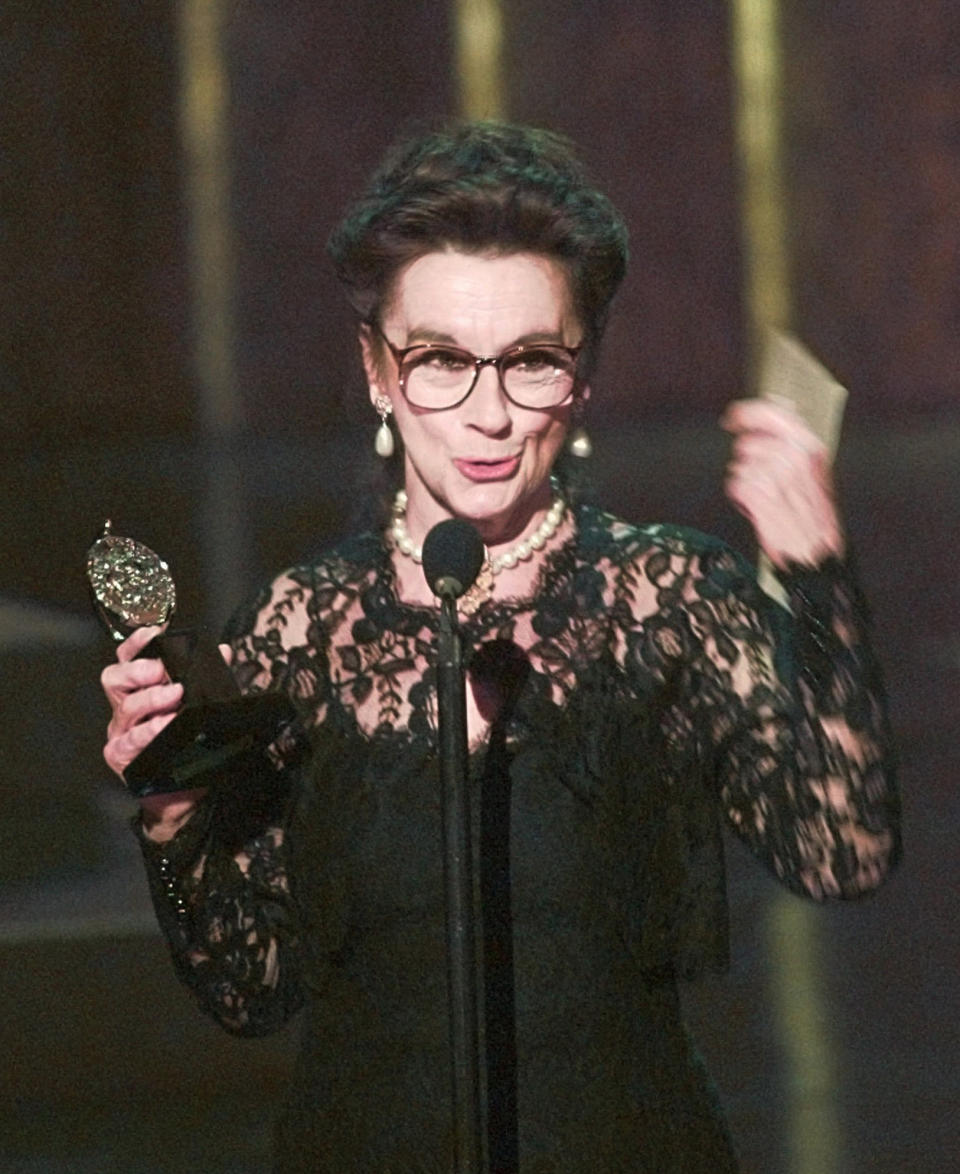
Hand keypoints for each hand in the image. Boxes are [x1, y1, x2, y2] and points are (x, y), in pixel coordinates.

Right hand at [100, 627, 231, 829]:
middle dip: (138, 669)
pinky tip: (166, 725)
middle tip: (162, 670)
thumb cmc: (189, 748)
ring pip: (125, 707)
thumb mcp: (202, 709)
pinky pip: (131, 740)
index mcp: (140, 692)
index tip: (154, 633)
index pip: (128, 660)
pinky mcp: (122, 758)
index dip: (137, 644)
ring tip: (174, 695)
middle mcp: (125, 710)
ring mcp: (121, 734)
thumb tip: (223, 652)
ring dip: (151, 698)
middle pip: (115, 678)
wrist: (184, 796)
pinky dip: (149, 731)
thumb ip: (210, 679)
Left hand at [721, 398, 844, 569]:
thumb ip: (792, 447)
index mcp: (810, 447)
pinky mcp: (759, 494)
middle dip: (747, 460)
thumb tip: (766, 424)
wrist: (816, 552)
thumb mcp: (813, 473)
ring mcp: (776, 475)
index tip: (733, 416)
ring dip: (745, 481)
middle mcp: (794, 457)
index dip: (746, 412)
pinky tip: (757, 507)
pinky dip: (741, 498)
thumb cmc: (814, 518)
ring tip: (765, 497)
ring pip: (739, 466)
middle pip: (748, 443)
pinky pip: (735, 485)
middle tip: (756, 475)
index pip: (771, 413)